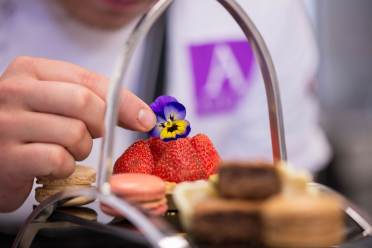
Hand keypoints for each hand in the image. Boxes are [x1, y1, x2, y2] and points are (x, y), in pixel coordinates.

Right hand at [0, 56, 155, 211]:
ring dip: (80, 149)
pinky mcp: (7, 157)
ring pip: (74, 133)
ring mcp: (7, 123)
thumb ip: (95, 100)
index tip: (144, 118)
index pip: (90, 80)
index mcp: (31, 70)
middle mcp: (15, 91)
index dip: (124, 101)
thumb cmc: (31, 128)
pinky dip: (65, 167)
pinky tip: (51, 166)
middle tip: (91, 134)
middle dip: (100, 125)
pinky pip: (58, 160)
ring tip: (63, 149)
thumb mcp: (57, 102)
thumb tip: (142, 115)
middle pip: (84, 103)